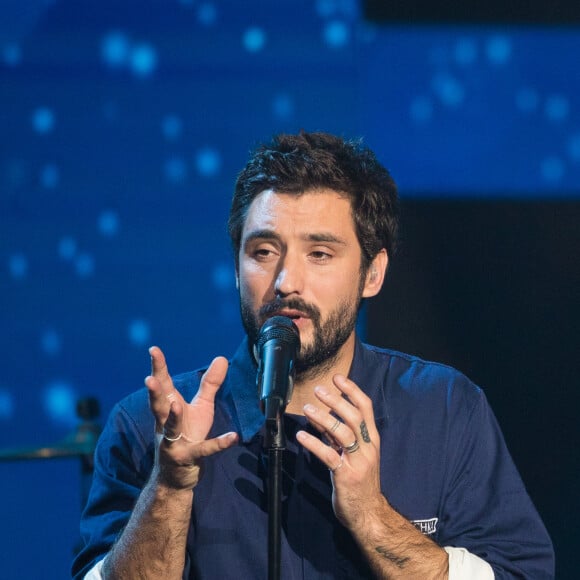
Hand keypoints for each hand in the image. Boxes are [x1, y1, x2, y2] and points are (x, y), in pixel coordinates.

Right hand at [145, 346, 238, 489]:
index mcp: (169, 407)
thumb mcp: (202, 407)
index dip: (158, 367)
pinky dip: (218, 444)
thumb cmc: (188, 434)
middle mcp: (166, 423)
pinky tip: (233, 437)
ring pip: (170, 428)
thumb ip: (210, 384)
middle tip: (149, 378)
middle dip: (154, 392)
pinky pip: (203, 450)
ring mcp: (173, 442)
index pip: (162, 384)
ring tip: (175, 404)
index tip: (153, 349)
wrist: (177, 475)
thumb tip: (221, 358)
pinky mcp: (187, 457)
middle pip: (158, 405)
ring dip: (173, 417)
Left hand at [296, 374, 383, 530]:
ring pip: (342, 432)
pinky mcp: (346, 475)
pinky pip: (328, 455)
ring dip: (323, 418)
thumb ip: (336, 434)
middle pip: (354, 416)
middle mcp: (367, 447)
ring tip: (306, 408)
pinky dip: (313, 443)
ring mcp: (358, 461)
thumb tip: (318, 413)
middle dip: (335, 400)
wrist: (368, 512)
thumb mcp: (352, 452)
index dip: (352, 390)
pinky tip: (301, 435)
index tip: (337, 378)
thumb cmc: (359, 479)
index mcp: (372, 438)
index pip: (365, 407)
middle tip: (318, 390)